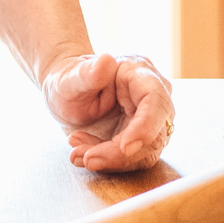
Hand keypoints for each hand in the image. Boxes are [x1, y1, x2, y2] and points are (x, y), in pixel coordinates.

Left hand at [41, 52, 172, 171]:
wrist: (67, 94)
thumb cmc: (70, 80)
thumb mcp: (70, 77)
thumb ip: (87, 72)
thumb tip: (105, 60)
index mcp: (140, 74)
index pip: (156, 101)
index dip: (146, 126)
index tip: (124, 147)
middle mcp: (152, 99)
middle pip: (153, 135)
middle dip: (119, 153)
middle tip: (87, 158)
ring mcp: (150, 121)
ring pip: (144, 153)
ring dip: (110, 160)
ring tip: (78, 153)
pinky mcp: (141, 139)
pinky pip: (131, 160)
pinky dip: (107, 162)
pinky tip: (82, 152)